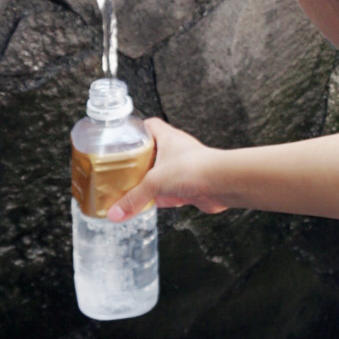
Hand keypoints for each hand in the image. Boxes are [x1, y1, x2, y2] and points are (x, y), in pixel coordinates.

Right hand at [107, 120, 231, 220]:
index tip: (122, 138)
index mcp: (167, 138)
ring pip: (161, 174)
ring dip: (149, 183)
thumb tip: (115, 212)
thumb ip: (134, 198)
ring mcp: (184, 169)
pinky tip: (148, 206)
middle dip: (138, 162)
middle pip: (153, 153)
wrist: (223, 184)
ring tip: (130, 189)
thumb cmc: (194, 168)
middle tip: (121, 169)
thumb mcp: (154, 181)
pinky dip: (160, 199)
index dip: (136, 130)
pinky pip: (170, 193)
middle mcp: (176, 151)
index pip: (149, 126)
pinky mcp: (190, 186)